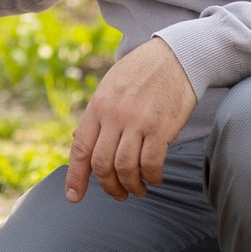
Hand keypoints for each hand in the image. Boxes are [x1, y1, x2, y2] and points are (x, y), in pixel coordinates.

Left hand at [66, 38, 197, 202]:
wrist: (177, 55)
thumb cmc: (142, 73)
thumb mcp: (110, 87)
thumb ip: (96, 116)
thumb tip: (80, 141)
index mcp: (97, 106)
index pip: (80, 148)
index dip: (75, 176)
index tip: (73, 197)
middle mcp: (114, 115)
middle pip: (101, 164)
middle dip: (108, 186)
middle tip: (118, 195)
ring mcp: (137, 121)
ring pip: (125, 167)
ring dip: (131, 186)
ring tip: (138, 190)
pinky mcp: (161, 127)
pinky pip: (151, 163)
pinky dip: (152, 176)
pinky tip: (155, 178)